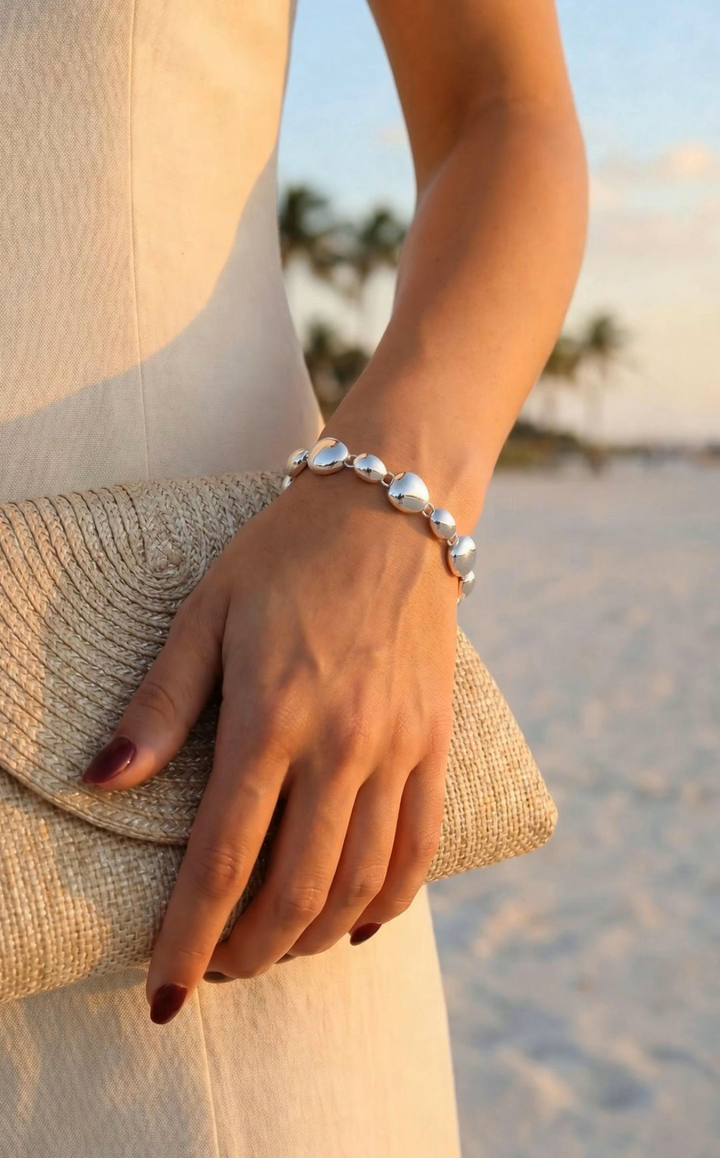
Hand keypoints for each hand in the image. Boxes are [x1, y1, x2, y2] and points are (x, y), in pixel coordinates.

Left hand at [81, 467, 457, 1022]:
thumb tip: (102, 783)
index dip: (188, 938)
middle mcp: (342, 743)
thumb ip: (159, 704)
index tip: (164, 993)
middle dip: (248, 952)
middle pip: (295, 889)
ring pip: (360, 882)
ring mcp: (398, 747)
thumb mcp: (207, 611)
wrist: (393, 510)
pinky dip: (388, 900)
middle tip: (218, 970)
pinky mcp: (436, 743)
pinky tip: (356, 921)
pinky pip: (419, 847)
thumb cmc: (286, 556)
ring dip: (313, 938)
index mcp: (272, 713)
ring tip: (276, 951)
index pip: (222, 858)